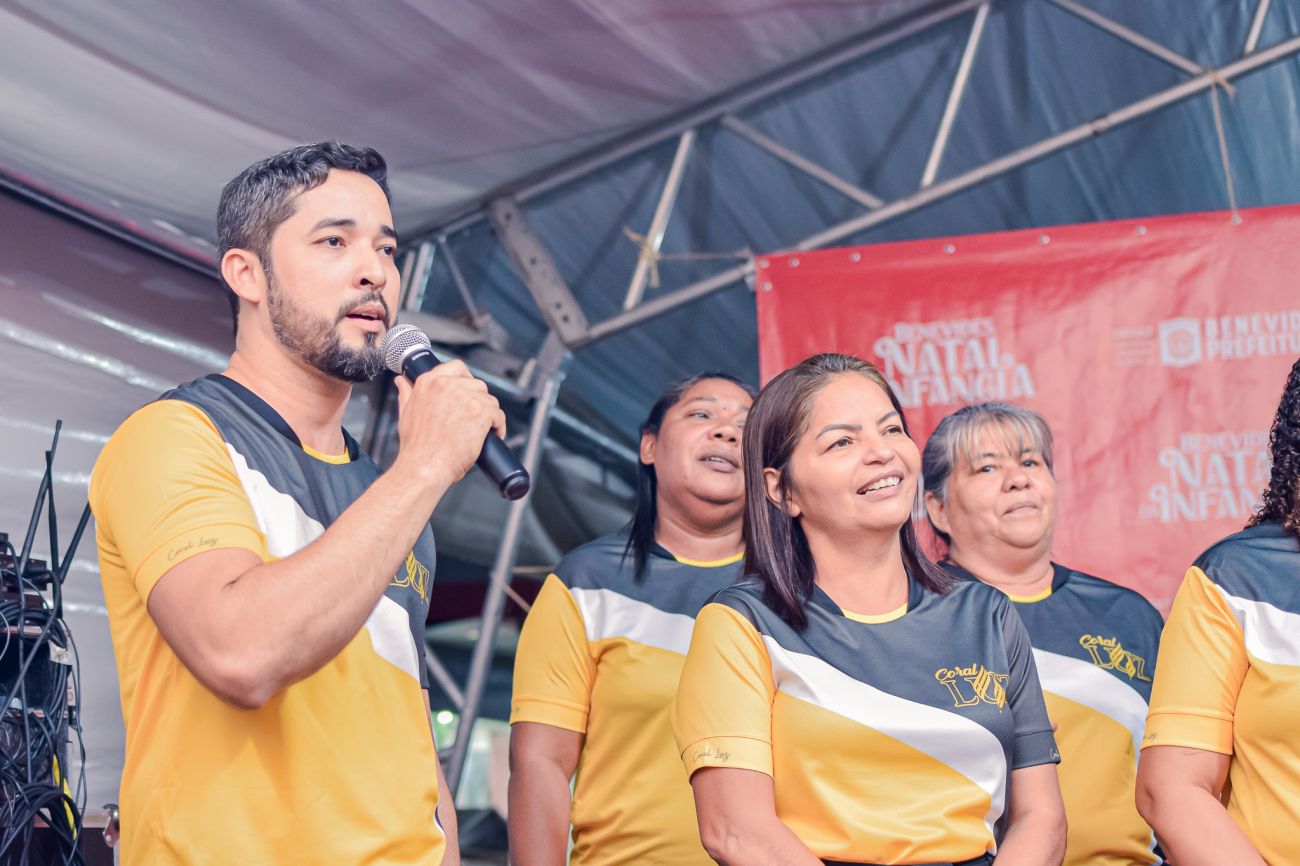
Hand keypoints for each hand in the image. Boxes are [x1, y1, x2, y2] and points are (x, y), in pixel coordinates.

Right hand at [392, 360, 506, 492]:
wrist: (424, 466)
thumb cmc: (416, 447)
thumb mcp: (406, 414)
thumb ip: (406, 393)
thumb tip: (402, 381)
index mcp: (429, 382)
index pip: (456, 368)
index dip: (465, 380)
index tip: (468, 393)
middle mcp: (447, 384)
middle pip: (477, 384)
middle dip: (478, 400)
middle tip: (474, 418)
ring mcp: (466, 397)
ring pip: (489, 399)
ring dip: (488, 414)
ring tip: (480, 430)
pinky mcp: (480, 411)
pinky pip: (498, 415)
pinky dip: (498, 426)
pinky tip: (490, 436)